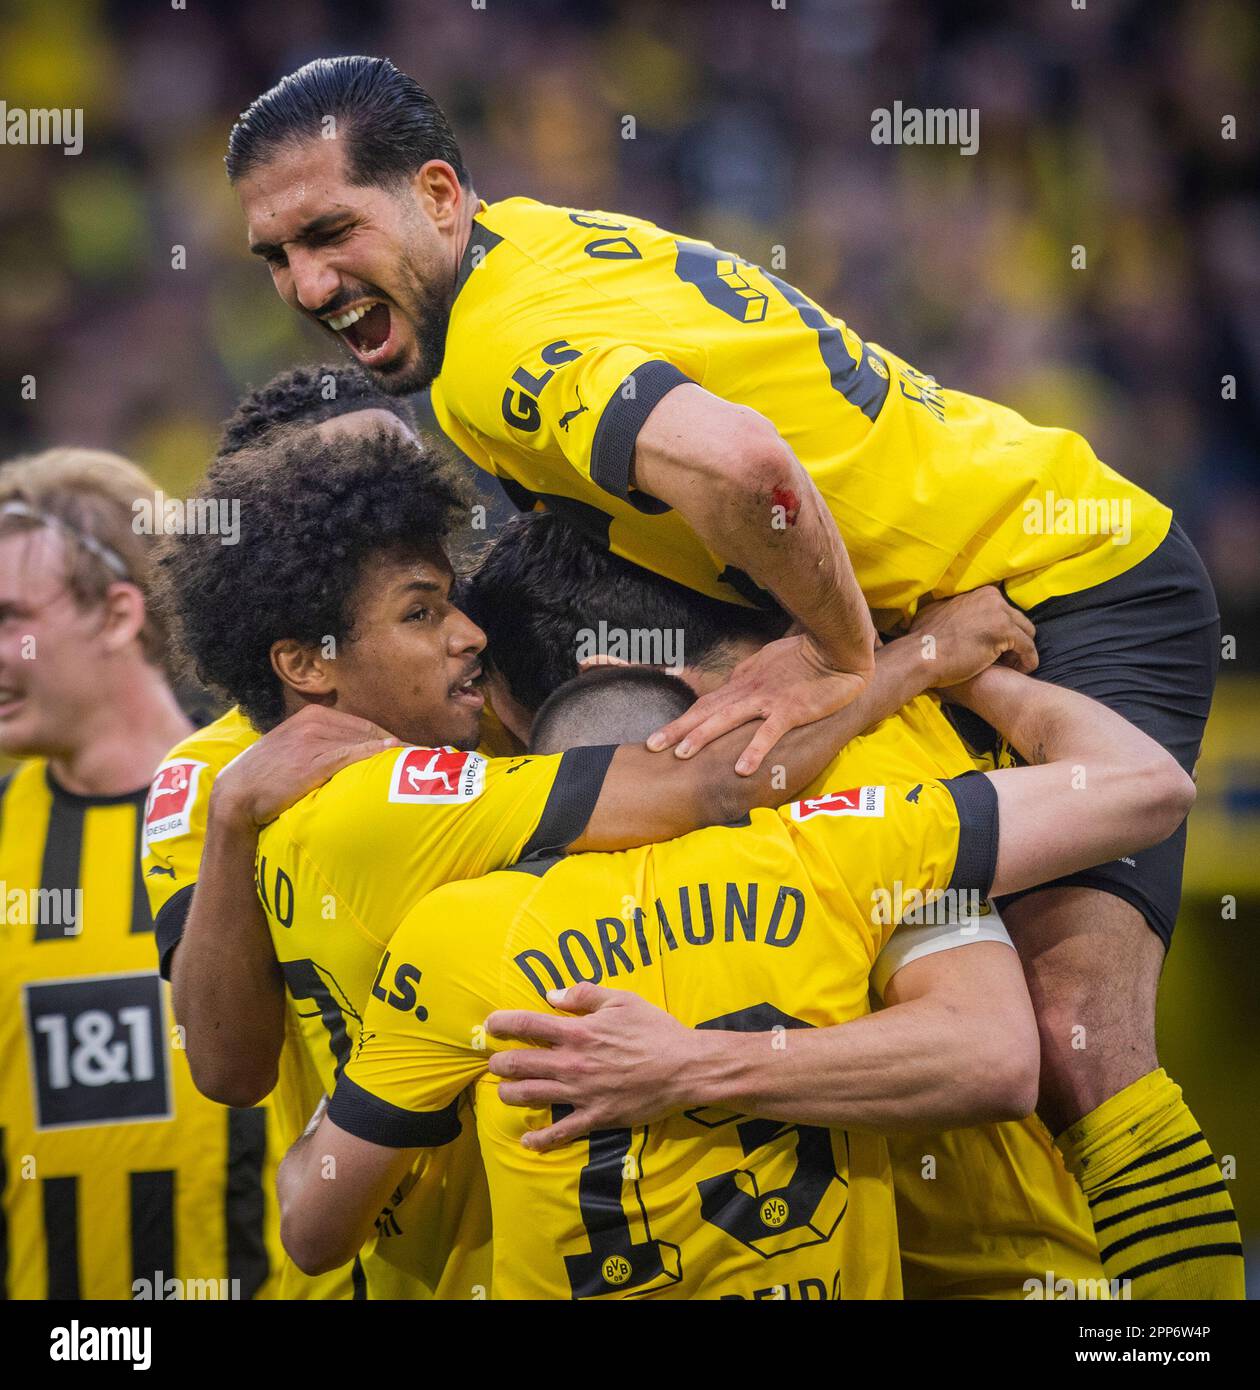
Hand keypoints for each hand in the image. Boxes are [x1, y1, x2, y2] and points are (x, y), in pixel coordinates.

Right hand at [212, 705, 401, 827]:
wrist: (236, 795)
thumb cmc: (268, 778)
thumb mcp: (294, 750)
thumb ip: (323, 746)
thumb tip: (357, 756)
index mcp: (312, 716)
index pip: (362, 724)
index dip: (389, 738)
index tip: (409, 751)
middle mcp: (314, 722)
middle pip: (369, 730)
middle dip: (396, 744)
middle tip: (423, 758)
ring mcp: (313, 740)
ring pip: (364, 741)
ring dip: (392, 752)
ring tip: (418, 764)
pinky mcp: (312, 760)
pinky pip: (352, 754)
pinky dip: (375, 754)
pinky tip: (393, 757)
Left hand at [485, 984, 700, 1149]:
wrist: (684, 1068)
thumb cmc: (654, 1029)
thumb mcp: (622, 999)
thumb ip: (584, 994)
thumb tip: (551, 995)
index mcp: (577, 1031)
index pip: (525, 1024)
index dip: (501, 1024)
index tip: (489, 1026)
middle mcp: (571, 1063)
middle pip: (518, 1064)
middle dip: (499, 1063)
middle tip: (496, 1062)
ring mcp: (580, 1093)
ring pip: (529, 1096)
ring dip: (509, 1094)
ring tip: (504, 1091)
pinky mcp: (595, 1117)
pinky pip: (560, 1132)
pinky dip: (540, 1139)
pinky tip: (528, 1141)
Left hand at [646, 633, 870, 775]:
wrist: (834, 648)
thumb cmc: (802, 655)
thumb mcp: (767, 661)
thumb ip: (748, 676)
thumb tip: (732, 686)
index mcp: (742, 683)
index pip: (706, 703)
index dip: (682, 720)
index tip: (660, 736)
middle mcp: (748, 691)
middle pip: (706, 711)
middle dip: (678, 729)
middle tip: (652, 746)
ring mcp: (768, 701)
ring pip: (727, 719)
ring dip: (702, 736)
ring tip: (681, 755)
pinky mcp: (790, 710)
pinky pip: (769, 733)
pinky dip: (754, 750)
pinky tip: (741, 768)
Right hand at [904, 586, 1037, 690]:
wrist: (921, 654)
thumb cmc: (925, 639)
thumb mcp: (940, 611)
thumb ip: (956, 609)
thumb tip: (953, 613)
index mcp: (980, 593)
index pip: (1004, 611)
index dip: (1002, 631)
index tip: (995, 647)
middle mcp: (992, 597)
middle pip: (1019, 621)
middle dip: (1014, 640)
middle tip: (1005, 659)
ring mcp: (1000, 613)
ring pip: (1027, 633)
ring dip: (1021, 651)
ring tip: (1012, 666)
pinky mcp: (1004, 632)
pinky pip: (1028, 648)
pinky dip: (1028, 661)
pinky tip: (1021, 670)